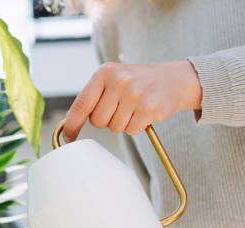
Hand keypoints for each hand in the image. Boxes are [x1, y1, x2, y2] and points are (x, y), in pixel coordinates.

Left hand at [63, 60, 201, 140]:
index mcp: (105, 72)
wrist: (176, 79)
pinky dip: (137, 126)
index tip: (68, 137)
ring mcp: (134, 93)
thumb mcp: (115, 79)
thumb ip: (94, 96)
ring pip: (115, 127)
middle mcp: (118, 80)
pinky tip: (145, 113)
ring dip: (124, 123)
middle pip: (98, 121)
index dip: (72, 125)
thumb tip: (70, 121)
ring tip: (135, 108)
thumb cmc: (141, 82)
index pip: (81, 104)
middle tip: (121, 108)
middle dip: (107, 120)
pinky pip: (132, 130)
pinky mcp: (149, 107)